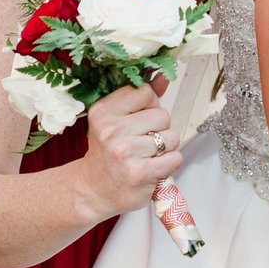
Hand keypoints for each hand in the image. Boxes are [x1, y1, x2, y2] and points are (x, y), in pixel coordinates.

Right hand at [70, 84, 182, 224]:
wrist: (93, 191)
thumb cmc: (108, 152)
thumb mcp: (115, 120)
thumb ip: (140, 97)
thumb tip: (163, 76)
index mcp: (104, 112)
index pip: (146, 92)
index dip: (149, 107)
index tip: (137, 122)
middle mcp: (112, 130)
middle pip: (163, 115)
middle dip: (159, 130)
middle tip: (141, 144)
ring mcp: (125, 152)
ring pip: (172, 137)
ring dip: (165, 148)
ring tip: (147, 157)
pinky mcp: (140, 173)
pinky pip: (175, 158)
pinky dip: (169, 164)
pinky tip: (152, 169)